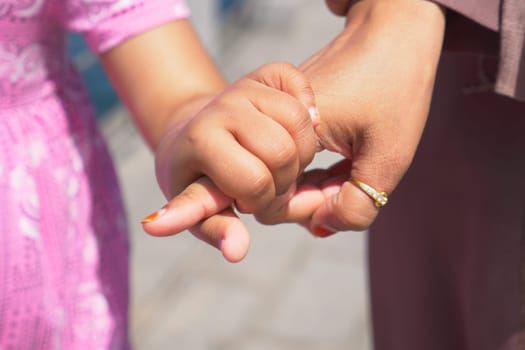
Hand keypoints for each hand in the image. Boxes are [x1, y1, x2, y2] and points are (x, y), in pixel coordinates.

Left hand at [142, 62, 318, 261]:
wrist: (190, 132)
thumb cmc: (194, 177)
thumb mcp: (199, 208)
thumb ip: (218, 230)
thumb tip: (238, 253)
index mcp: (201, 139)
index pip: (254, 182)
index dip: (259, 201)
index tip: (242, 201)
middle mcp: (223, 106)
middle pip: (282, 152)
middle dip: (282, 179)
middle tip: (266, 183)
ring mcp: (246, 85)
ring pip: (302, 122)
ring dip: (300, 151)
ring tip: (279, 162)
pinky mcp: (266, 72)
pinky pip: (301, 86)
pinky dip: (308, 109)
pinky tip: (299, 127)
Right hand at [259, 0, 445, 233]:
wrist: (393, 29)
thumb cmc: (397, 85)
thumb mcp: (389, 156)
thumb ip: (356, 205)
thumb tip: (322, 226)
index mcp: (288, 132)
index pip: (272, 202)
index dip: (307, 211)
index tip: (342, 201)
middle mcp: (270, 125)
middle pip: (273, 190)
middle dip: (311, 200)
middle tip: (350, 187)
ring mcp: (276, 120)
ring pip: (282, 176)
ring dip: (315, 187)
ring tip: (349, 174)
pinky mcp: (287, 118)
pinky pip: (291, 159)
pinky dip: (314, 172)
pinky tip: (340, 167)